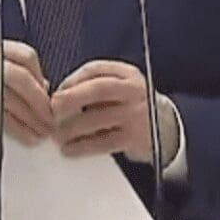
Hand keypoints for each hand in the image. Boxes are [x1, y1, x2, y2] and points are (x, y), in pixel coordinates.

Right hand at [0, 39, 53, 143]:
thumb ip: (9, 73)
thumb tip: (41, 86)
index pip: (26, 56)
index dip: (41, 76)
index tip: (47, 92)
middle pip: (25, 80)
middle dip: (42, 101)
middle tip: (51, 116)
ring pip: (17, 101)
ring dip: (34, 119)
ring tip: (43, 131)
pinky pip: (5, 119)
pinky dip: (20, 130)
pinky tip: (27, 137)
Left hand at [50, 60, 179, 165]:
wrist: (166, 129)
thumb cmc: (131, 107)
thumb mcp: (120, 87)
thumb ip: (93, 85)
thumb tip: (58, 95)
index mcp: (127, 74)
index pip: (95, 70)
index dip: (71, 81)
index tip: (56, 93)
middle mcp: (133, 91)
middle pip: (98, 89)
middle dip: (71, 98)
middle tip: (53, 109)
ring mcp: (135, 114)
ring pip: (98, 117)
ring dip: (71, 127)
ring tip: (57, 134)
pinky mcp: (133, 138)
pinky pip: (103, 142)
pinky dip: (82, 146)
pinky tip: (69, 149)